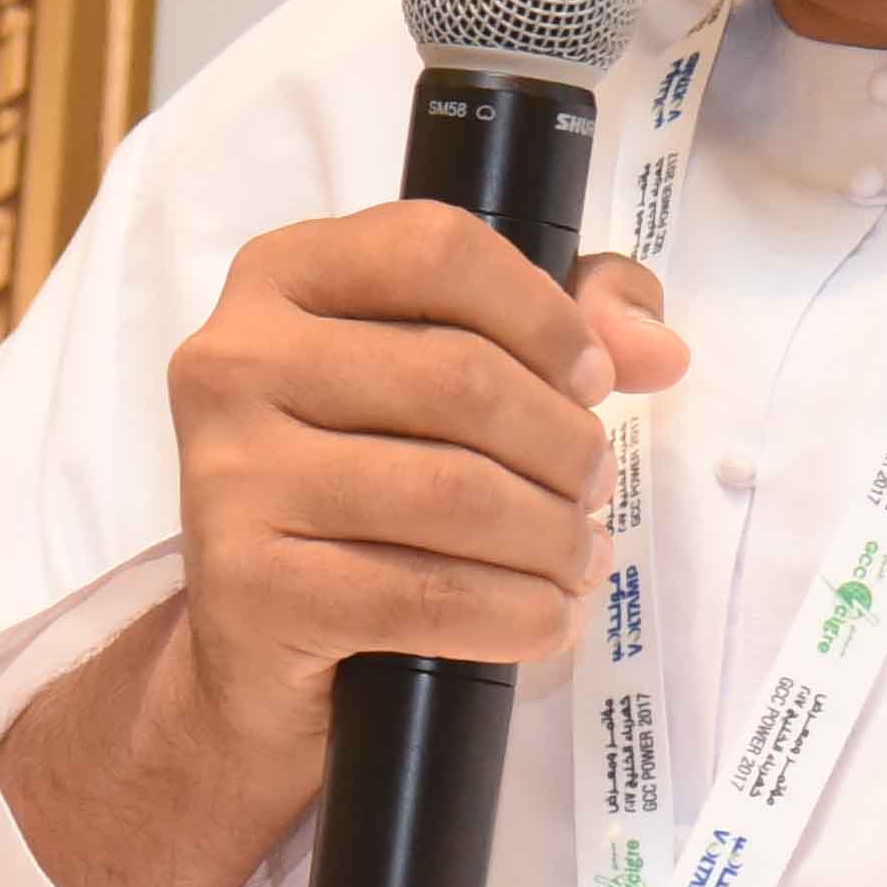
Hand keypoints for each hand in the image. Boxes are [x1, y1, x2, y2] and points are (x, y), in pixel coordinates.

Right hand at [0, 223, 686, 886]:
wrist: (252, 638)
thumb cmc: (363, 478)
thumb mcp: (446, 366)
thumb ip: (562, 316)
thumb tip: (657, 349)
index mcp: (279, 276)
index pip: (436, 249)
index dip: (543, 312)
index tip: (592, 379)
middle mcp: (233, 361)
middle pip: (459, 377)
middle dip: (564, 444)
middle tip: (592, 488)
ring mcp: (230, 477)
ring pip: (454, 494)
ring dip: (554, 537)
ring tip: (580, 555)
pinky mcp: (249, 590)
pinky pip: (428, 597)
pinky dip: (519, 614)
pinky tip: (546, 616)